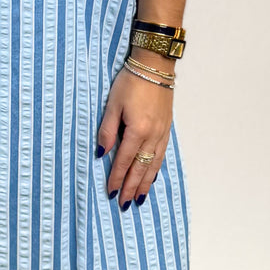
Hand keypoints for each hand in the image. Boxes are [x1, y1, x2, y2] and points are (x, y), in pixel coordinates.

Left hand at [96, 66, 173, 207]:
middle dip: (131, 187)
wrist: (155, 66)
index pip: (125, 161)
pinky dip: (156, 169)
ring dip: (145, 182)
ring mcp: (162, 132)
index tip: (110, 193)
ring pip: (154, 164)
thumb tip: (102, 153)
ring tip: (139, 198)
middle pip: (141, 168)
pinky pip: (161, 155)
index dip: (116, 178)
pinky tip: (151, 176)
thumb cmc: (131, 81)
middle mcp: (152, 135)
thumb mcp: (112, 104)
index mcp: (137, 130)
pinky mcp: (167, 128)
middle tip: (124, 204)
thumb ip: (107, 130)